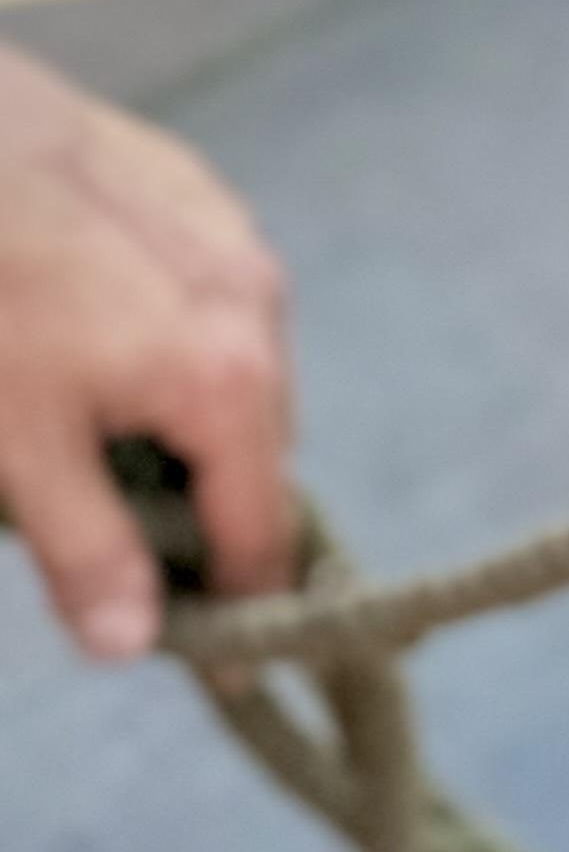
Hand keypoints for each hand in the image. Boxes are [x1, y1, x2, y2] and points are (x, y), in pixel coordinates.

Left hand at [0, 46, 294, 657]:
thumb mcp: (10, 444)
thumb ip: (83, 547)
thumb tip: (137, 645)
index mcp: (228, 380)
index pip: (261, 528)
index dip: (246, 605)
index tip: (230, 663)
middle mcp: (256, 306)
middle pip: (252, 445)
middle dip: (200, 501)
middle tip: (112, 530)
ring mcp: (230, 237)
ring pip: (229, 361)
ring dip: (180, 411)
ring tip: (79, 415)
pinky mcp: (189, 188)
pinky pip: (203, 290)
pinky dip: (163, 332)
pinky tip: (77, 323)